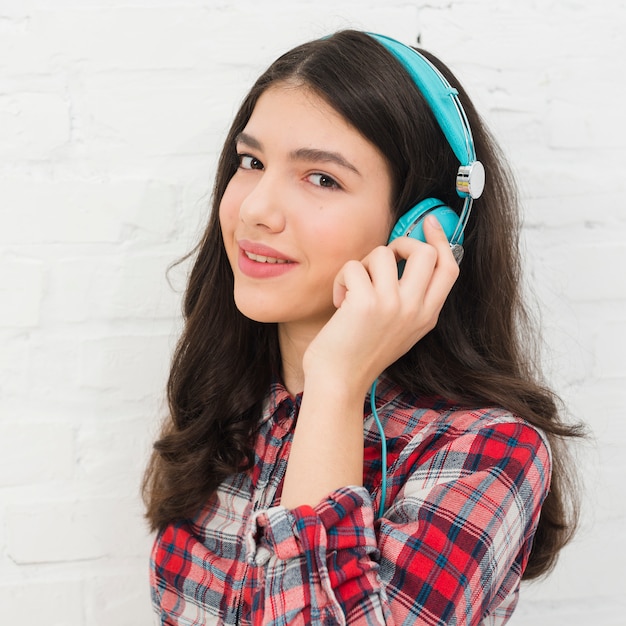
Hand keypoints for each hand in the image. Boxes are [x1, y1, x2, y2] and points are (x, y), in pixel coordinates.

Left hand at [303, 214, 459, 396]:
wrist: (339, 382)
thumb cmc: (361, 353)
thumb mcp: (399, 328)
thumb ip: (410, 298)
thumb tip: (406, 255)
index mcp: (427, 316)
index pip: (449, 268)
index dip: (441, 240)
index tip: (429, 222)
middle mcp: (416, 310)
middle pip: (425, 252)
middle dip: (401, 244)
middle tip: (381, 261)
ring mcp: (393, 306)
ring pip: (384, 253)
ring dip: (363, 266)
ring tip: (353, 290)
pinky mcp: (366, 303)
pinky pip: (354, 266)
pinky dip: (342, 279)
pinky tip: (340, 302)